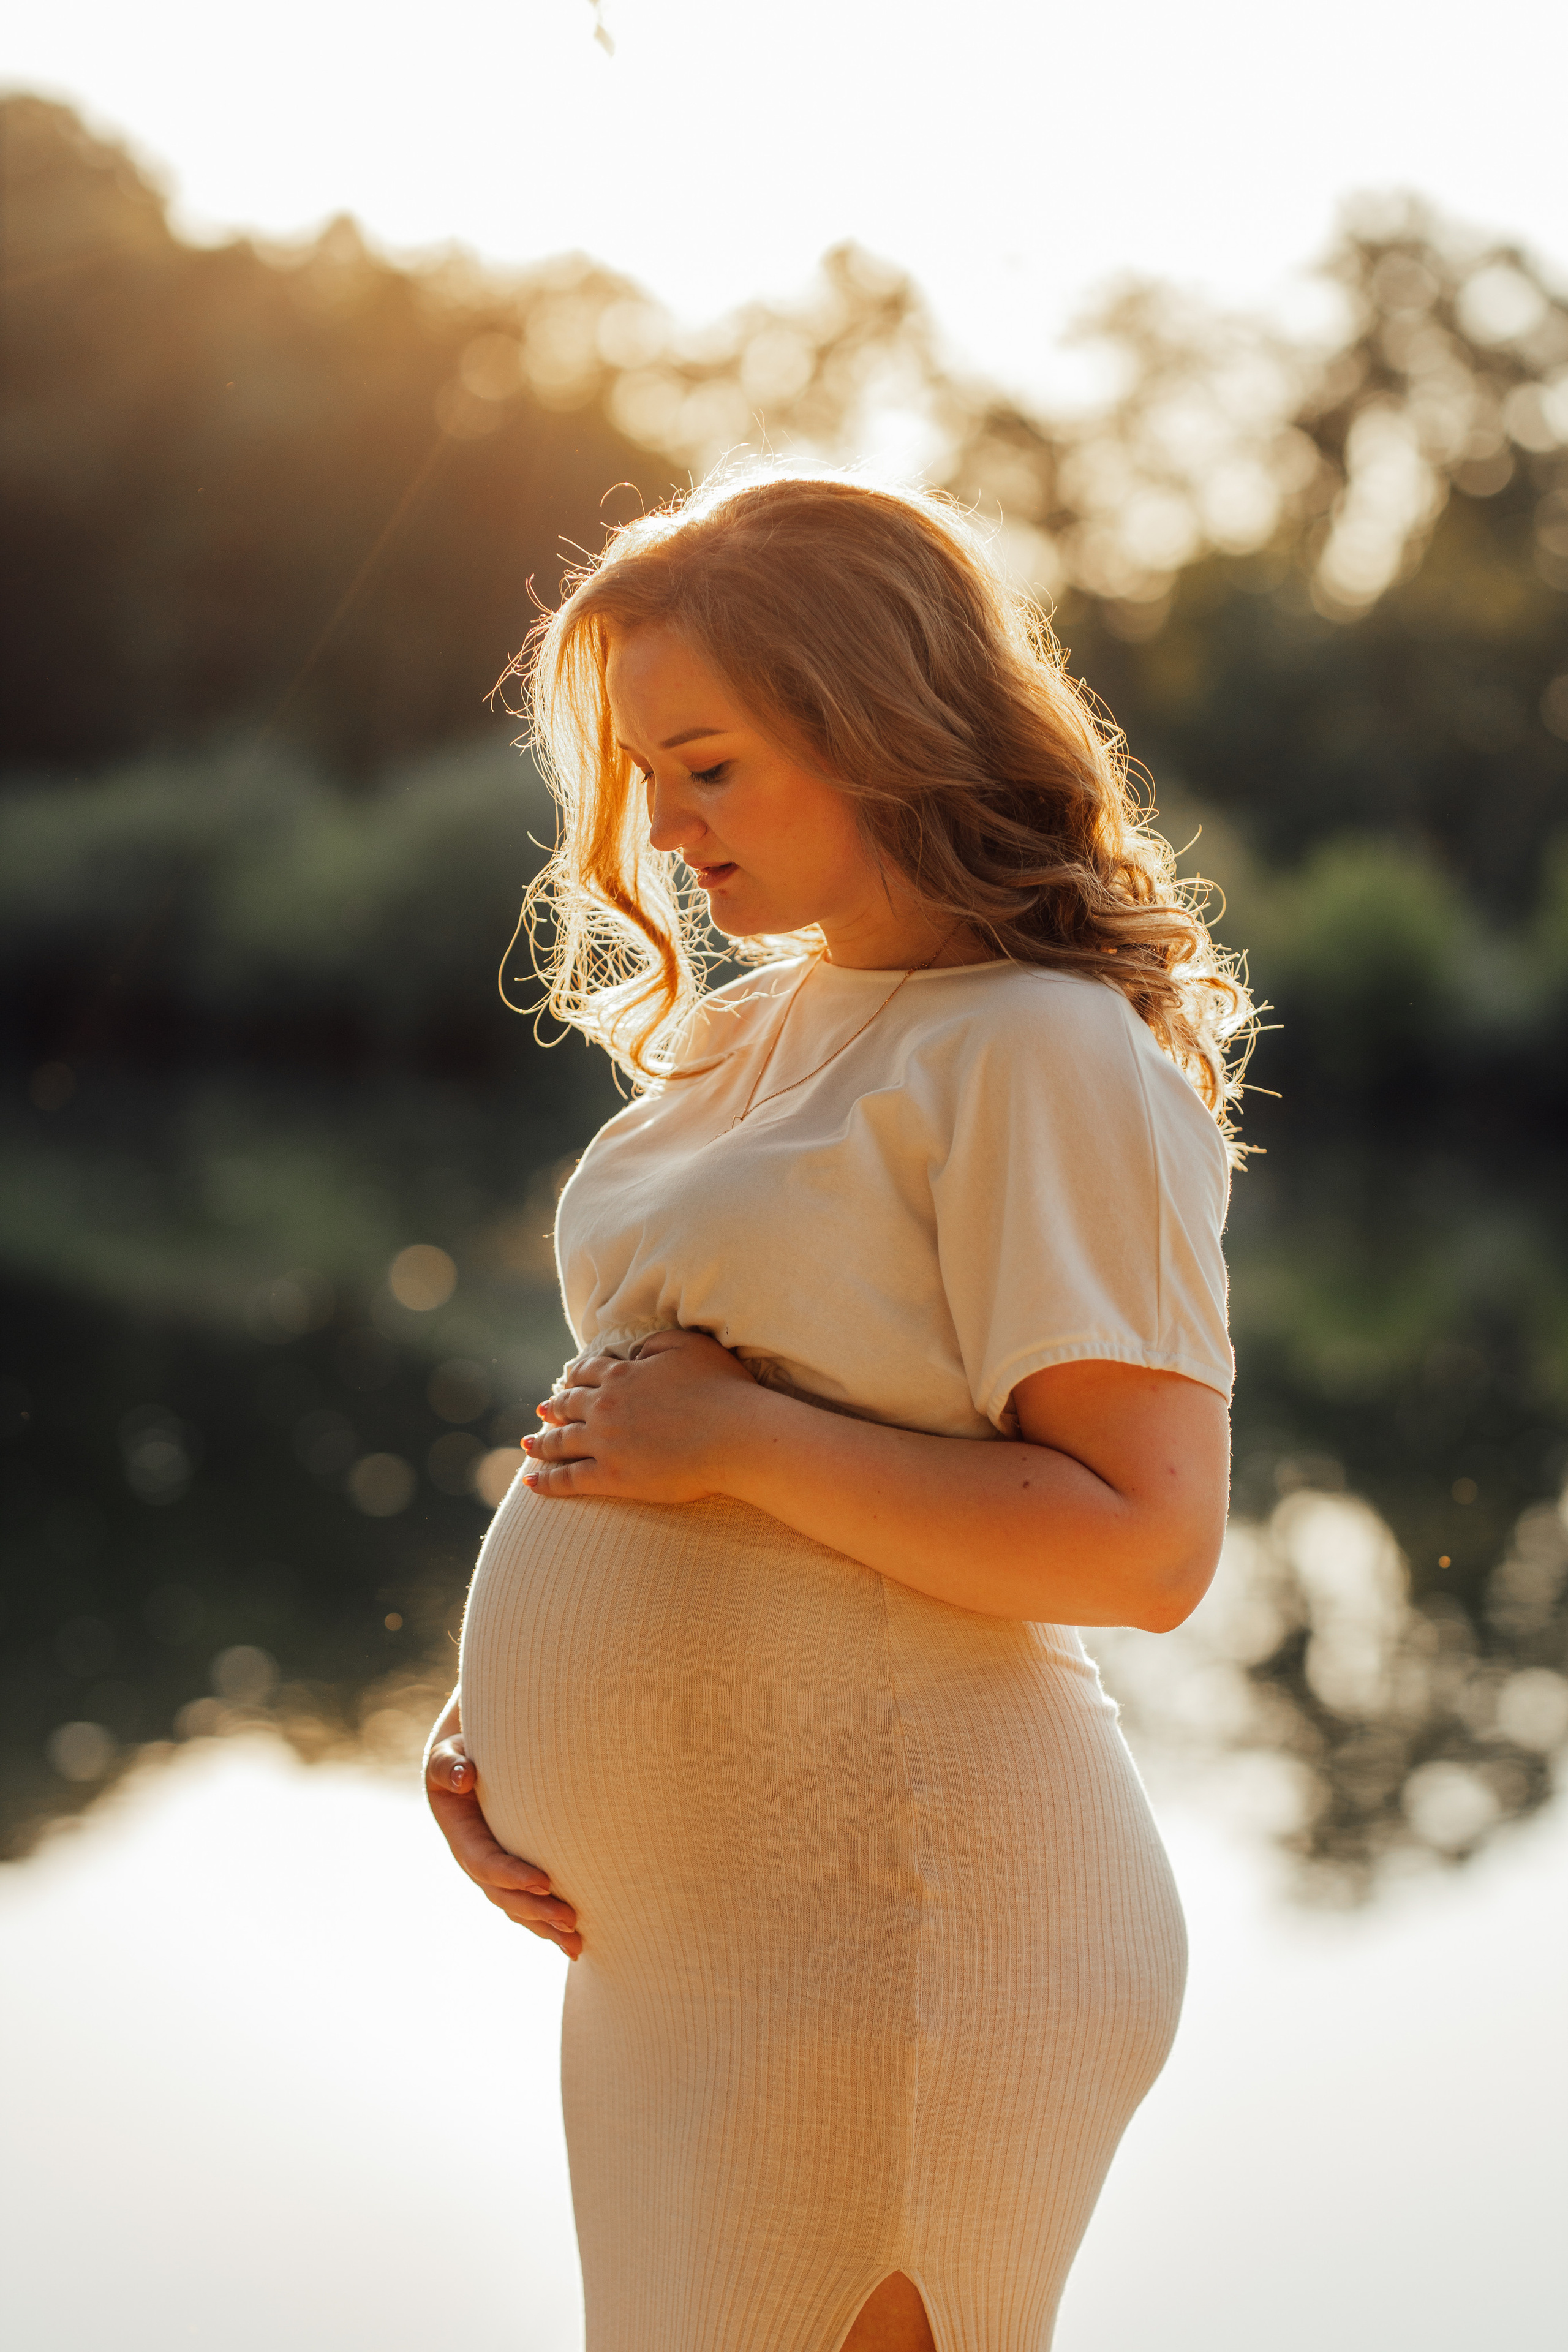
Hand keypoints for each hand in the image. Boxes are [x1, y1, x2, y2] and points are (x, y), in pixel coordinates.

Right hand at [424, 1713, 581, 1958]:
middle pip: (505, 1897)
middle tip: (571, 1919)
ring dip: (546, 1929)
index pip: (487, 1864)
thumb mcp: (445, 1758)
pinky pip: (528, 1906)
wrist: (464, 1771)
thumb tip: (463, 1776)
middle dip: (537, 1911)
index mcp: (463, 1839)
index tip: (545, 1882)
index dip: (513, 1875)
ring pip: (519, 1909)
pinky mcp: (512, 1876)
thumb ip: (448, 1766)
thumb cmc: (457, 1760)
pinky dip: (548, 1925)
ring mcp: (495, 1875)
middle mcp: (477, 1863)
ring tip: (577, 1945)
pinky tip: (574, 1942)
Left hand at [523, 1327, 759, 1503]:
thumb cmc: (722, 1390)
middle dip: (554, 1409)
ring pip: (562, 1442)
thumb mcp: (688, 1346)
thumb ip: (654, 1343)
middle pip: (569, 1407)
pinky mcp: (611, 1477)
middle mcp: (606, 1406)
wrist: (736, 1436)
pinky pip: (569, 1480)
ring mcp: (605, 1443)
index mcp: (623, 1375)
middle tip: (542, 1412)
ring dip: (541, 1443)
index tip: (567, 1383)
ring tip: (528, 1445)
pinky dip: (547, 1482)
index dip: (575, 1378)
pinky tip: (531, 1483)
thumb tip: (633, 1351)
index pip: (589, 1374)